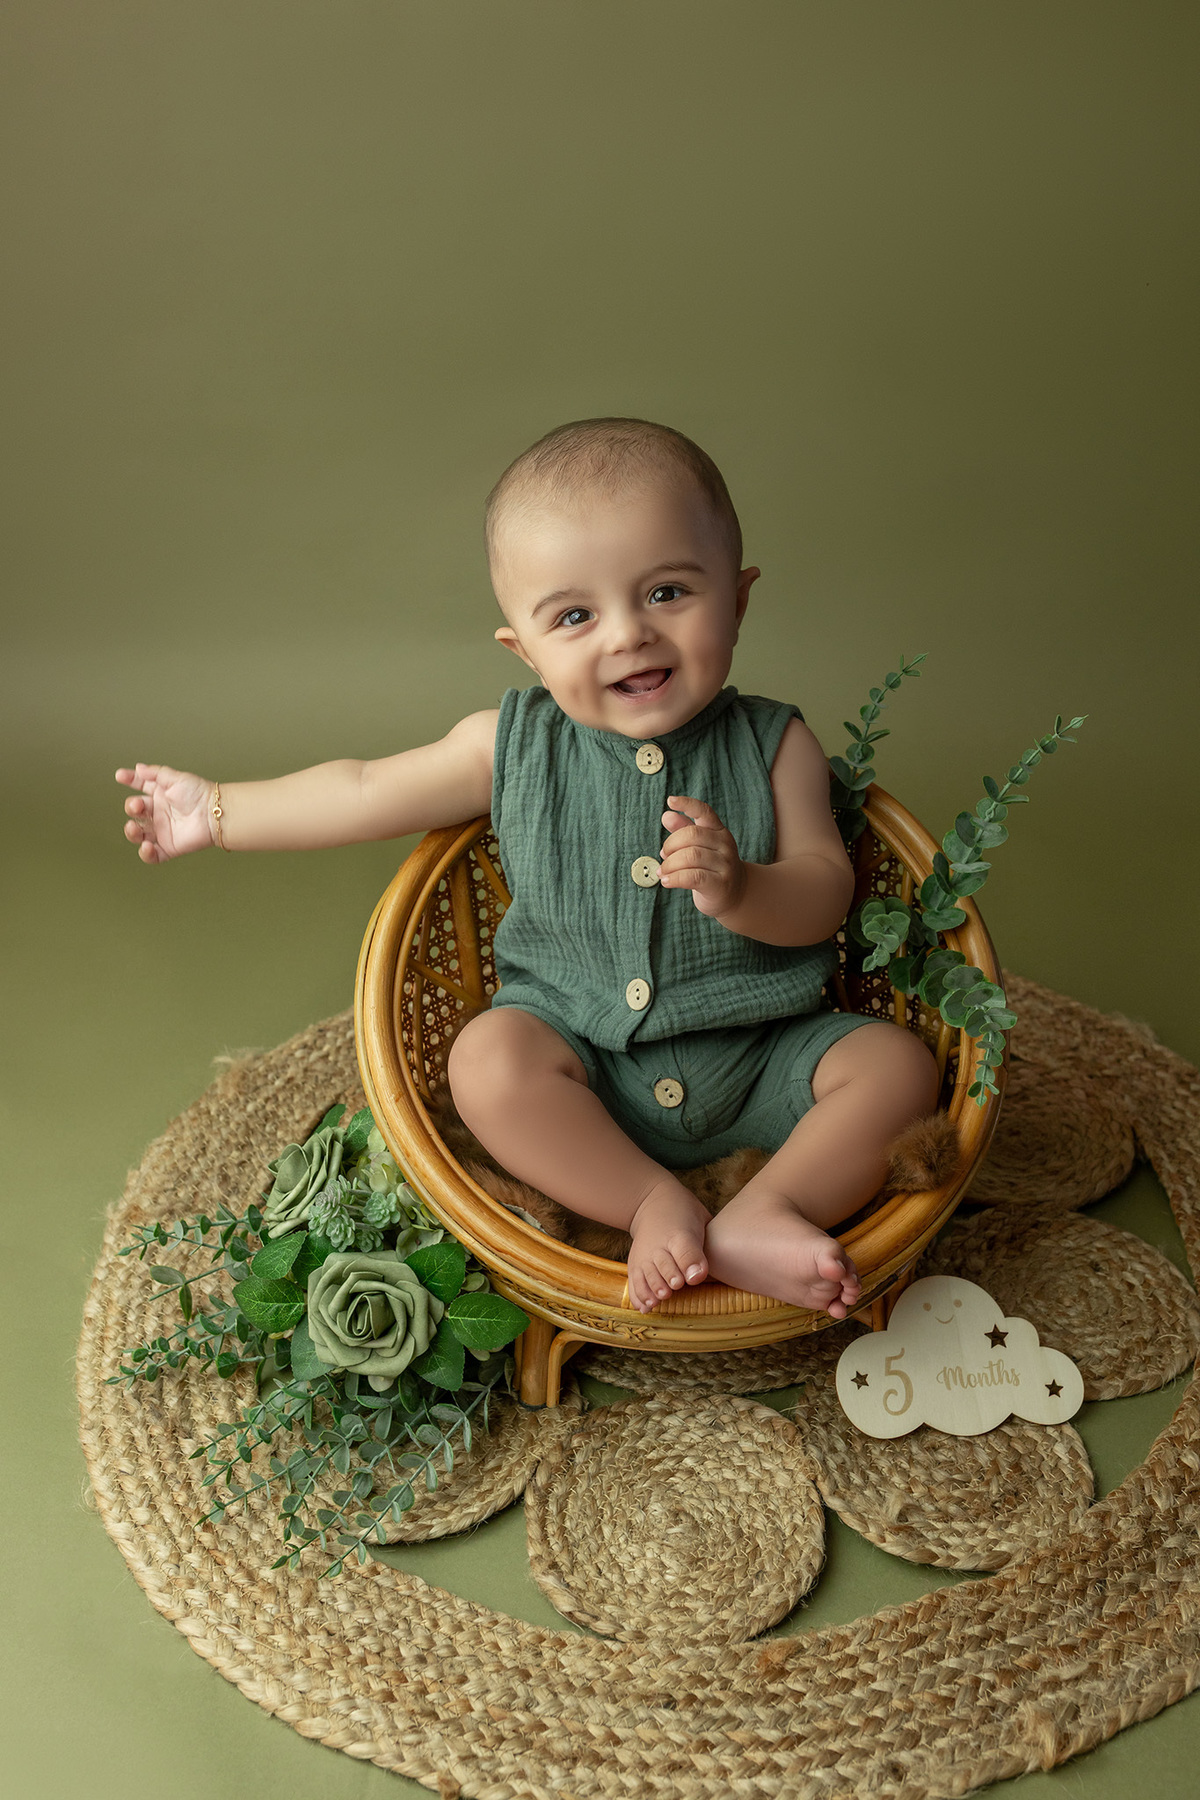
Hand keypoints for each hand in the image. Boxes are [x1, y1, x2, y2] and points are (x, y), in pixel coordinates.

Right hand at [115, 763, 215, 863]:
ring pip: (138, 835)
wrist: (215, 813)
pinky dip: (146, 854)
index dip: (129, 780)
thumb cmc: (200, 794)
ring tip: (134, 827)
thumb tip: (138, 768)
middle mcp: (158, 813)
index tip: (120, 776)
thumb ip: (155, 773)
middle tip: (138, 805)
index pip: (139, 786)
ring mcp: (162, 831)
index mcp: (160, 795)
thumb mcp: (176, 778)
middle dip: (131, 807)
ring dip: (131, 832)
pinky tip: (147, 846)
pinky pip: (153, 855)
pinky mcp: (169, 847)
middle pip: (135, 812)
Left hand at [659, 795, 746, 917]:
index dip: (687, 804)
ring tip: (662, 871)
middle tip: (663, 856)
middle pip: (692, 835)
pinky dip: (675, 878)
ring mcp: (725, 864)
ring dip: (670, 864)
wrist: (736, 895)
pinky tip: (666, 881)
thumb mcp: (699, 847)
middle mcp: (725, 844)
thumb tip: (666, 816)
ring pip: (691, 857)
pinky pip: (693, 877)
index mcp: (719, 831)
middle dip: (671, 845)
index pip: (704, 811)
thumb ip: (683, 831)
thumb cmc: (711, 868)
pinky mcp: (720, 884)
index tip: (670, 800)